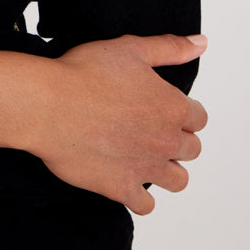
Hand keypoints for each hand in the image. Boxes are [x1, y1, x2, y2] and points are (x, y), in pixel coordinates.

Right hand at [34, 33, 207, 214]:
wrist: (48, 104)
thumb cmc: (84, 72)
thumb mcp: (131, 48)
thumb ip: (170, 48)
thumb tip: (201, 44)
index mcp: (172, 107)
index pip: (199, 118)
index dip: (182, 112)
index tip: (161, 109)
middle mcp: (166, 141)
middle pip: (192, 150)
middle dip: (175, 140)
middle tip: (149, 130)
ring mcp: (146, 168)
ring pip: (178, 180)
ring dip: (166, 170)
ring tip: (144, 157)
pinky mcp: (122, 189)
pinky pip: (146, 206)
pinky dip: (140, 197)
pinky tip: (126, 179)